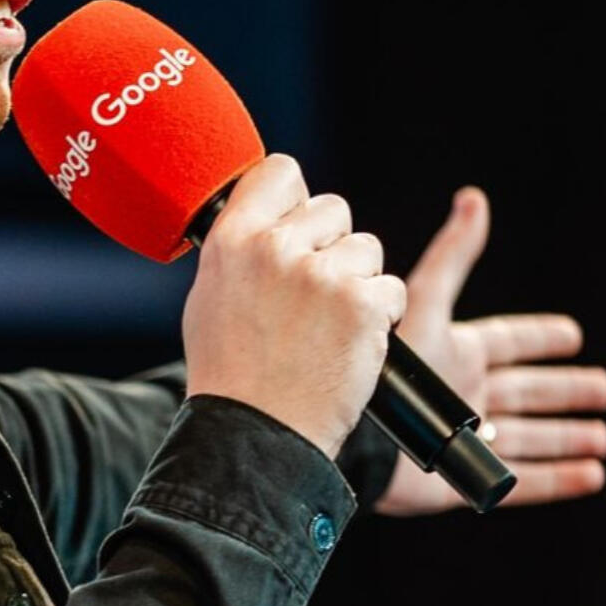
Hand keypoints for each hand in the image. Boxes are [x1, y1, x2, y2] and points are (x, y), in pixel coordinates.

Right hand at [184, 155, 406, 458]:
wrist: (258, 433)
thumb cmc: (232, 373)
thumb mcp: (213, 295)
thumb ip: (244, 246)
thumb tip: (280, 214)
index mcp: (233, 239)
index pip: (280, 171)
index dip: (296, 197)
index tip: (297, 224)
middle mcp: (276, 248)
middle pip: (334, 210)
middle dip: (333, 248)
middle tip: (311, 299)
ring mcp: (322, 275)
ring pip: (368, 249)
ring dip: (359, 284)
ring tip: (328, 328)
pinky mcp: (363, 305)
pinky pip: (392, 289)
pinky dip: (380, 318)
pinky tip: (350, 345)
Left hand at [374, 187, 605, 514]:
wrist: (358, 439)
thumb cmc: (388, 369)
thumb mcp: (426, 303)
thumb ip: (453, 257)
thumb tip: (474, 199)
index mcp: (456, 353)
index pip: (509, 341)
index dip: (540, 337)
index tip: (572, 334)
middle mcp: (464, 394)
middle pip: (527, 390)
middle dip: (564, 390)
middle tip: (603, 388)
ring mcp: (465, 438)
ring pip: (529, 436)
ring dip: (567, 436)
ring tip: (603, 436)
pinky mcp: (464, 479)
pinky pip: (522, 481)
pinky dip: (559, 479)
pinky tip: (592, 476)